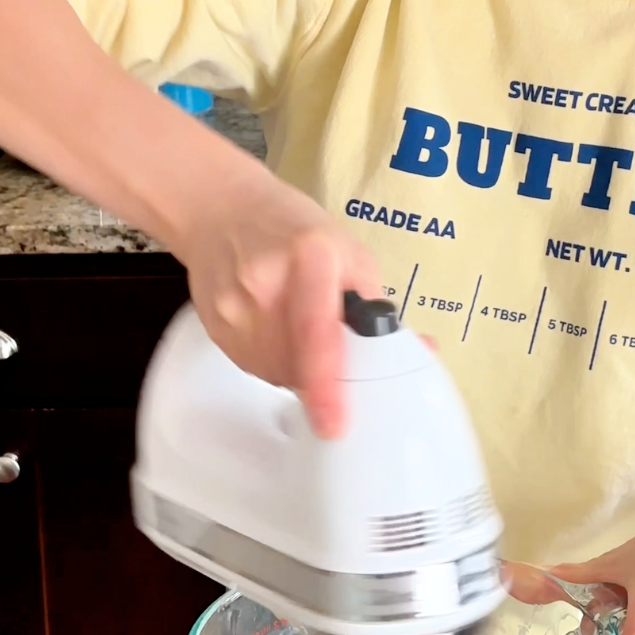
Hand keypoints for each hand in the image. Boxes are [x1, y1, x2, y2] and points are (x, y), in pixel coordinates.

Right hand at [177, 155, 382, 438]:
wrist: (222, 211)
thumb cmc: (293, 228)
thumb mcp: (348, 250)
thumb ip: (373, 305)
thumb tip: (418, 352)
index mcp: (309, 256)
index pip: (317, 331)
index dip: (326, 384)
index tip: (334, 423)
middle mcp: (264, 284)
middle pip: (299, 364)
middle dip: (327, 374)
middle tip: (334, 348)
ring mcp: (233, 310)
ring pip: (277, 373)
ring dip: (299, 368)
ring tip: (298, 327)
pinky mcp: (215, 328)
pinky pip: (255, 367)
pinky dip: (275, 360)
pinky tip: (274, 327)